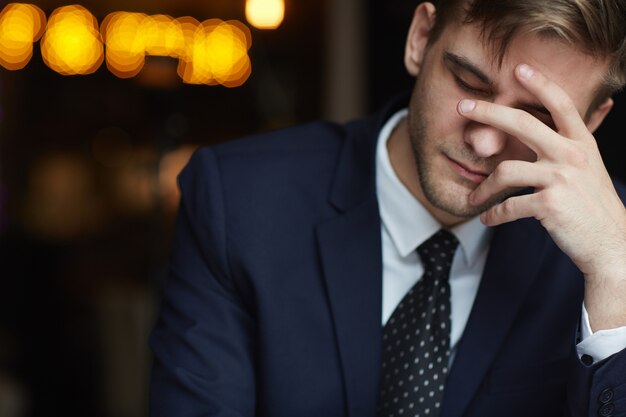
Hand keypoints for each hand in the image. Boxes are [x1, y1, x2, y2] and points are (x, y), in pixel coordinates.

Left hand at [458, 64, 625, 329]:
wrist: (611, 245)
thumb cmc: (593, 206)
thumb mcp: (589, 168)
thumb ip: (572, 145)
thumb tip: (575, 117)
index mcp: (581, 144)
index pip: (561, 104)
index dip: (540, 83)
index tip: (518, 68)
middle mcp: (572, 155)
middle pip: (522, 123)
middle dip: (488, 112)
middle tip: (462, 107)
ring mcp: (561, 179)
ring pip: (505, 171)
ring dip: (483, 188)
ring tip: (473, 200)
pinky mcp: (549, 205)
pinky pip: (508, 206)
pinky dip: (493, 215)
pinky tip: (486, 220)